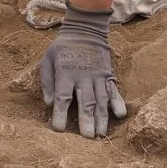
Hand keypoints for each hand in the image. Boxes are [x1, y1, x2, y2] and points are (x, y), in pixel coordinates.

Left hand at [40, 5, 128, 137]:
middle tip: (87, 137)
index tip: (58, 129)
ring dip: (102, 118)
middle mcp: (83, 77)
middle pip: (85, 102)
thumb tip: (49, 103)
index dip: (60, 114)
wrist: (85, 30)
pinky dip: (118, 103)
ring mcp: (98, 76)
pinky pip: (114, 91)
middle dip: (87, 120)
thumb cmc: (62, 48)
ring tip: (101, 134)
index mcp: (65, 73)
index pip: (62, 97)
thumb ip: (47, 82)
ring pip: (101, 100)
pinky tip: (120, 115)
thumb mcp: (47, 59)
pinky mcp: (108, 75)